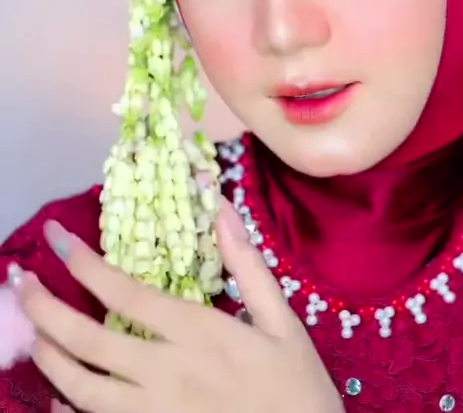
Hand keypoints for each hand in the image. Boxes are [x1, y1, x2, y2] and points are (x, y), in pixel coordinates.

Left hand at [14, 200, 343, 412]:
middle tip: (19, 282)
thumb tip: (220, 208)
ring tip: (33, 333)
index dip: (85, 263)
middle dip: (45, 308)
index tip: (57, 239)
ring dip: (50, 358)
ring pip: (83, 388)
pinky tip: (56, 398)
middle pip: (89, 340)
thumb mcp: (283, 321)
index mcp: (199, 333)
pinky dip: (69, 411)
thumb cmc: (298, 388)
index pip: (125, 292)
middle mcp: (167, 372)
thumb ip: (248, 265)